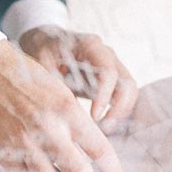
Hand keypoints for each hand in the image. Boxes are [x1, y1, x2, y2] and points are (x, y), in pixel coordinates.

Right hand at [0, 40, 127, 171]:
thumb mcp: (60, 93)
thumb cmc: (27, 79)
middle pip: (76, 171)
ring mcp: (23, 142)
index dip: (111, 169)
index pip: (98, 147)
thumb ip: (75, 123)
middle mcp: (46, 127)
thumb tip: (89, 154)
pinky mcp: (3, 151)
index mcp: (65, 108)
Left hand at [17, 24, 137, 130]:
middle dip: (120, 108)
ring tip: (105, 130)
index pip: (108, 71)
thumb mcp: (42, 61)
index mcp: (91, 45)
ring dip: (121, 112)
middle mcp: (106, 54)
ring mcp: (111, 65)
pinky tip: (104, 125)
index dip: (104, 96)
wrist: (44, 42)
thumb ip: (53, 81)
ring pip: (129, 90)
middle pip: (127, 82)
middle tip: (105, 128)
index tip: (94, 117)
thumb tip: (62, 108)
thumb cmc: (42, 49)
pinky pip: (122, 95)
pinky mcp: (110, 79)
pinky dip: (117, 111)